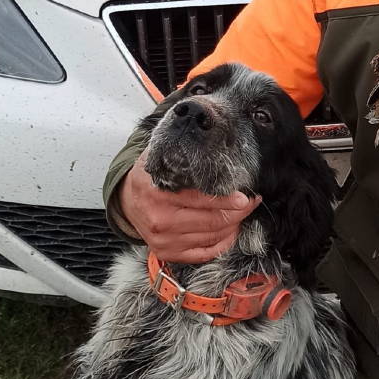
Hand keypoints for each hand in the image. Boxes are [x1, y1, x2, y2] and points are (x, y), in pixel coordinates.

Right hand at [117, 148, 261, 262]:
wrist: (127, 202)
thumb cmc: (150, 177)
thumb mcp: (158, 155)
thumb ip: (179, 144)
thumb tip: (203, 124)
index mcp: (158, 194)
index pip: (204, 199)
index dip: (231, 197)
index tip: (247, 193)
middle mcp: (161, 221)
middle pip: (213, 220)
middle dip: (239, 210)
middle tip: (251, 200)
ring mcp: (165, 241)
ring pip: (213, 236)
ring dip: (234, 224)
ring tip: (241, 211)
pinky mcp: (168, 253)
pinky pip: (206, 252)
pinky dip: (223, 241)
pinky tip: (230, 228)